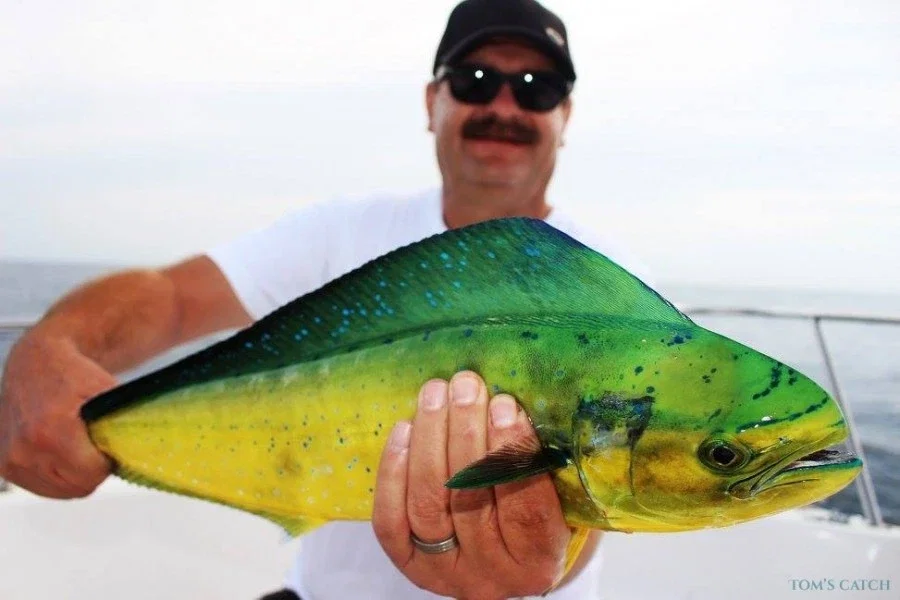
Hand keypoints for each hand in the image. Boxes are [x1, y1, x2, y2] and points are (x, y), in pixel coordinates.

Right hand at [0, 332, 113, 497]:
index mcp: (49, 431)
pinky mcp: (5, 467)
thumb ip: (123, 422)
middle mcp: (24, 449)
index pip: (92, 474)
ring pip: (63, 491)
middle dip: (94, 467)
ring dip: (76, 474)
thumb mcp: (107, 390)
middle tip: (94, 442)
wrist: (35, 364)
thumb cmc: (74, 375)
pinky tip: (62, 451)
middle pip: (79, 486)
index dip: (107, 459)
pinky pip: (44, 488)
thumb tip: (142, 450)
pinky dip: (59, 475)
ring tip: (78, 445)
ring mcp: (10, 461)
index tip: (108, 441)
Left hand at [372, 371, 570, 598]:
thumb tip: (512, 403)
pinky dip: (394, 471)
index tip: (506, 407)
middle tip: (467, 386)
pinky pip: (392, 520)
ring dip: (430, 439)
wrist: (507, 557)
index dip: (513, 455)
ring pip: (428, 504)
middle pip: (470, 501)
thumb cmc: (536, 507)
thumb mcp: (558, 493)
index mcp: (539, 561)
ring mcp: (445, 572)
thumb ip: (541, 461)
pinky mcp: (409, 564)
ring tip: (436, 393)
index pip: (527, 511)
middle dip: (466, 433)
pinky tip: (405, 429)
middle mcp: (491, 574)